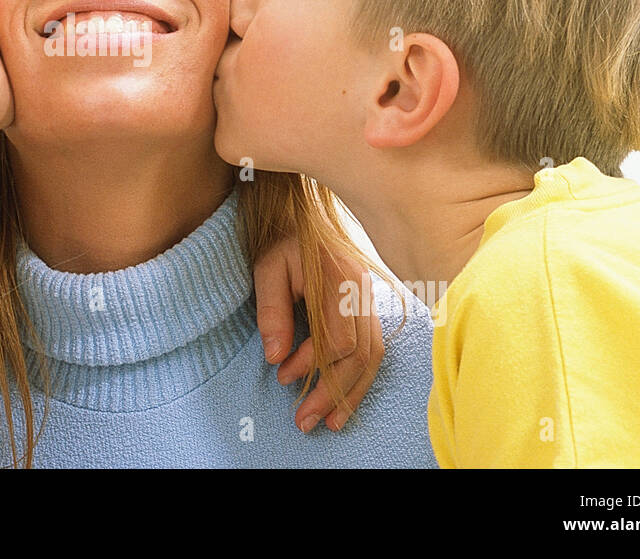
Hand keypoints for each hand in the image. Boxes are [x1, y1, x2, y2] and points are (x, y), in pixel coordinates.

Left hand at [253, 238, 383, 431]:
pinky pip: (372, 349)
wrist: (300, 216)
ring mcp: (370, 300)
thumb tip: (274, 357)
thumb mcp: (266, 268)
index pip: (338, 338)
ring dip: (350, 394)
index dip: (311, 364)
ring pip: (373, 357)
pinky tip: (344, 401)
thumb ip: (271, 310)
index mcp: (340, 278)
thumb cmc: (280, 242)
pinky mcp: (367, 309)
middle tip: (304, 421)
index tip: (282, 376)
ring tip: (329, 424)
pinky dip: (359, 379)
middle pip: (360, 354)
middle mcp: (362, 291)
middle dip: (332, 393)